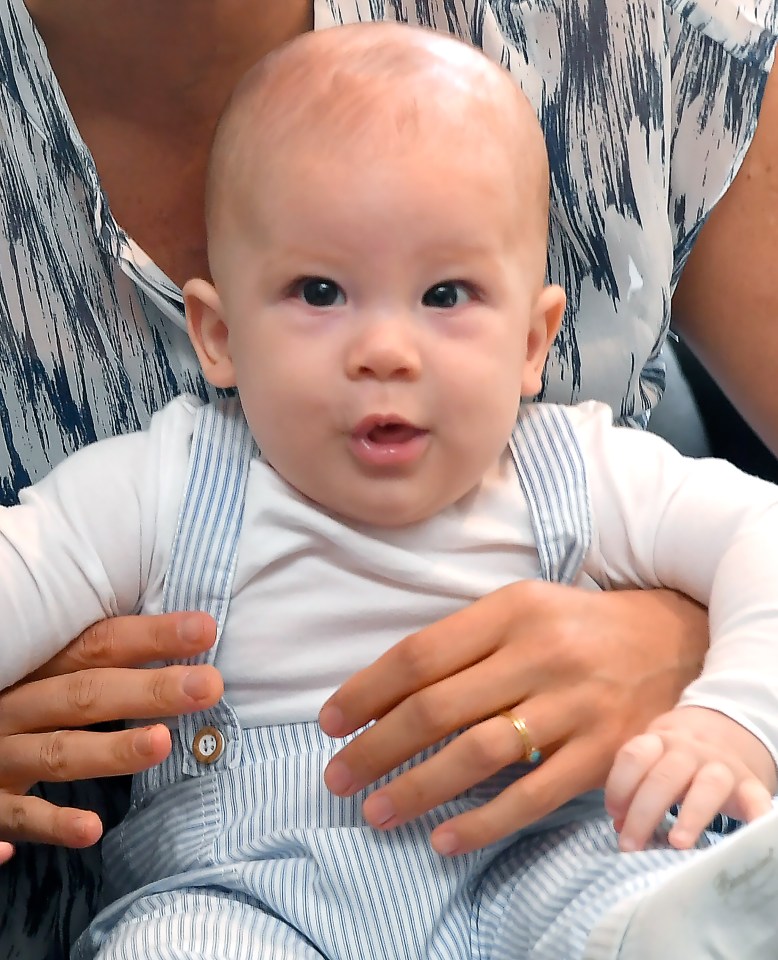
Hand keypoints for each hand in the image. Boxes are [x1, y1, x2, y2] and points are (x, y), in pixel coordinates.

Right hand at [0, 611, 221, 861]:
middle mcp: (16, 705)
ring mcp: (0, 754)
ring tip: (161, 745)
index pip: (99, 644)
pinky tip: (90, 830)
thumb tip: (192, 640)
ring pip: (57, 752)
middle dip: (149, 690)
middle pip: (85, 694)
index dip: (153, 636)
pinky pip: (18, 817)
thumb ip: (103, 663)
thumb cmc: (21, 705)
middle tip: (208, 685)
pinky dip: (50, 824)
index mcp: (38, 666)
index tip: (205, 630)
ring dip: (109, 750)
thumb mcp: (50, 676)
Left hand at [319, 582, 707, 854]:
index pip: (421, 655)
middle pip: (439, 707)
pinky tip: (443, 837)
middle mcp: (542, 653)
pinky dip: (483, 822)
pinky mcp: (605, 752)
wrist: (670, 640)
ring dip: (418, 787)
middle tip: (337, 776)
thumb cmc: (574, 626)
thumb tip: (385, 694)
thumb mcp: (520, 608)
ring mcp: (575, 706)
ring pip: (478, 753)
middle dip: (376, 746)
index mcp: (512, 610)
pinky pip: (533, 796)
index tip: (330, 722)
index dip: (367, 691)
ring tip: (376, 810)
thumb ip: (461, 643)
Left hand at [605, 706, 775, 851]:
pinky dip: (756, 814)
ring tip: (677, 843)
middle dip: (644, 812)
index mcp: (659, 742)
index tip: (613, 814)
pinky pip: (756, 797)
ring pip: (708, 785)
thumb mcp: (653, 761)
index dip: (620, 785)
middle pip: (665, 776)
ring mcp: (722, 766)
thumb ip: (635, 788)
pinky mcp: (749, 784)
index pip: (635, 755)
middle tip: (630, 845)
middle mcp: (690, 750)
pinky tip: (751, 833)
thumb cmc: (676, 758)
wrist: (723, 731)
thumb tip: (619, 824)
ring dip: (691, 815)